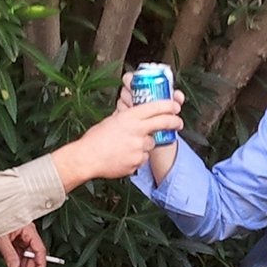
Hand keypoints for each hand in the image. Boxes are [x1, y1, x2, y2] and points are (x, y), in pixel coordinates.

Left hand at [0, 220, 48, 266]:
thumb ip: (9, 253)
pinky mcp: (13, 238)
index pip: (39, 250)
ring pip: (25, 255)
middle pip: (32, 255)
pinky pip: (18, 253)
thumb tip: (14, 266)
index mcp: (28, 230)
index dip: (40, 265)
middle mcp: (26, 233)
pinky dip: (17, 262)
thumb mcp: (1, 238)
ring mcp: (20, 236)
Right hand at [54, 97, 182, 186]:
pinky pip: (143, 158)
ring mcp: (139, 147)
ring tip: (127, 147)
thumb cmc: (95, 139)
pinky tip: (123, 156)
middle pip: (163, 123)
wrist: (87, 158)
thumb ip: (126, 117)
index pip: (155, 107)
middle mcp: (137, 130)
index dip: (169, 105)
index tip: (175, 106)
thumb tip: (133, 113)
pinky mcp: (138, 161)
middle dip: (174, 122)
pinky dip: (137, 157)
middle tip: (179, 123)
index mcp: (129, 117)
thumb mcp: (111, 120)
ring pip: (151, 144)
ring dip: (144, 145)